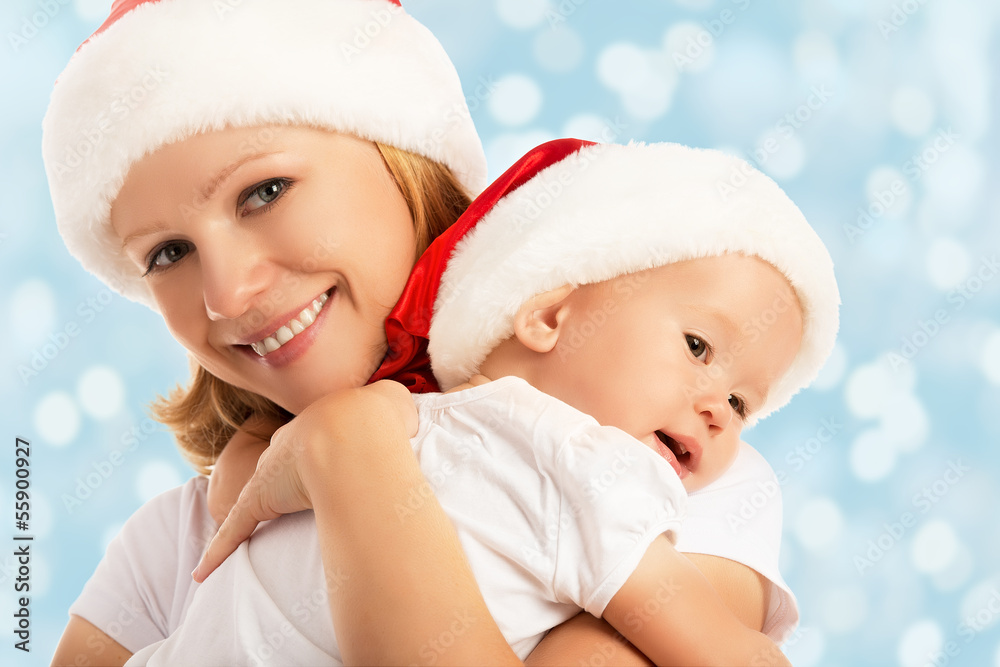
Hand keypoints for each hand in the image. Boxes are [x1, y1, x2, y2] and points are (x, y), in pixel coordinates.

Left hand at [192, 381, 418, 581]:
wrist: (355, 432)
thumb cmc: (380, 418)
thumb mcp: (396, 401)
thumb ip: (397, 408)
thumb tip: (405, 419)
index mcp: (324, 420)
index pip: (316, 433)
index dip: (324, 444)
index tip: (331, 456)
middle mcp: (293, 441)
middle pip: (284, 457)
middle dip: (288, 470)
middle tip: (302, 486)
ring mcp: (273, 470)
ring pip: (257, 490)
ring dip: (256, 503)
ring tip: (260, 525)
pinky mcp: (260, 498)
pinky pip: (235, 527)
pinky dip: (219, 548)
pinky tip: (203, 571)